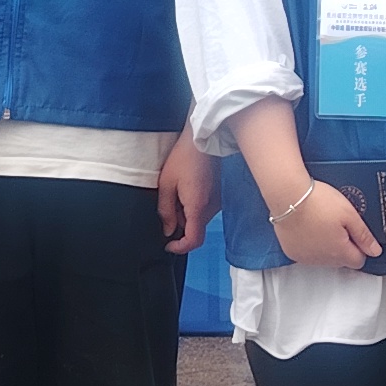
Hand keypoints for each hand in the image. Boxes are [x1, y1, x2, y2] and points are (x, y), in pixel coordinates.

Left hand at [155, 136, 215, 256]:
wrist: (202, 138)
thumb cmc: (184, 157)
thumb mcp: (166, 184)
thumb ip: (165, 211)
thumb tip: (168, 230)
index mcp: (198, 206)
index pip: (194, 240)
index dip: (180, 247)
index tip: (168, 245)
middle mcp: (212, 207)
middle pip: (195, 229)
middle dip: (179, 224)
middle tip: (169, 204)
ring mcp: (217, 200)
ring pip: (200, 218)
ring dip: (186, 213)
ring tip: (177, 191)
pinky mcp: (219, 193)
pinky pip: (205, 208)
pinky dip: (194, 205)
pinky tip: (187, 187)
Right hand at [269, 176, 381, 273]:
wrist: (288, 196)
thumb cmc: (317, 202)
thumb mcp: (349, 214)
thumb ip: (363, 235)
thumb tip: (375, 251)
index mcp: (340, 252)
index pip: (359, 261)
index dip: (361, 247)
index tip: (356, 234)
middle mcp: (323, 260)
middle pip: (341, 260)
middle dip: (343, 246)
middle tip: (339, 224)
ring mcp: (306, 257)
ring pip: (324, 258)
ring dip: (326, 246)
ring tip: (322, 223)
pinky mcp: (292, 252)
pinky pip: (307, 254)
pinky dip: (310, 245)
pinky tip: (309, 228)